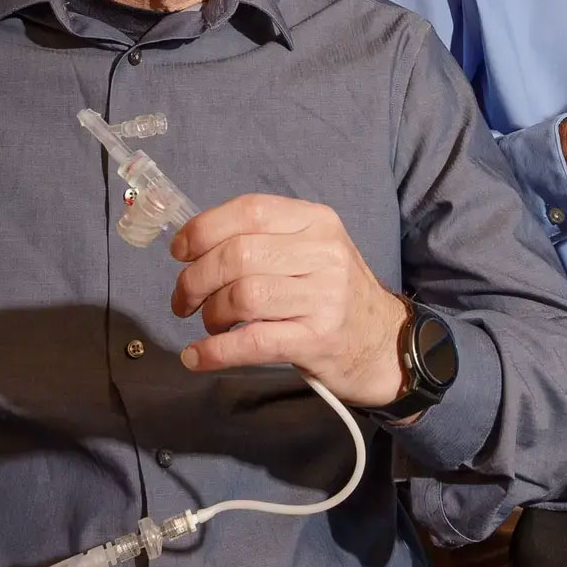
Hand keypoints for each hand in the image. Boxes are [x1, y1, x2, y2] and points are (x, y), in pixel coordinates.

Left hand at [169, 195, 409, 407]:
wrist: (385, 343)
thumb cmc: (333, 294)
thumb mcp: (312, 249)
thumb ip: (265, 239)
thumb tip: (194, 243)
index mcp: (316, 221)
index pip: (249, 210)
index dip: (203, 229)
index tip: (180, 252)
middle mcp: (323, 253)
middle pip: (237, 256)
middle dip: (195, 279)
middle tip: (184, 300)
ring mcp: (323, 298)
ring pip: (242, 297)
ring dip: (209, 314)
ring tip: (207, 324)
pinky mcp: (317, 340)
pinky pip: (252, 342)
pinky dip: (215, 352)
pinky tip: (197, 357)